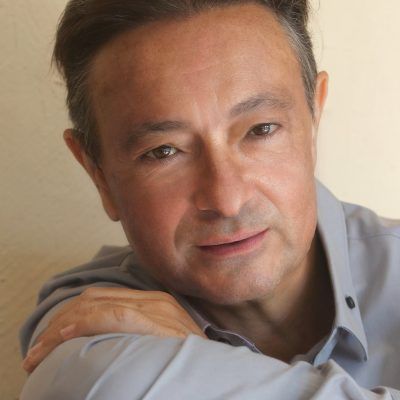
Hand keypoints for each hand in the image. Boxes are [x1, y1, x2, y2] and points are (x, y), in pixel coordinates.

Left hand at [22, 287, 206, 372]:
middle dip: (58, 323)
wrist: (218, 373)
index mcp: (152, 302)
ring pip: (97, 305)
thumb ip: (135, 334)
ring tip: (40, 354)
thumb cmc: (185, 364)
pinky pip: (114, 315)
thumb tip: (100, 344)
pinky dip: (85, 323)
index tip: (46, 342)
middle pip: (92, 299)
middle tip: (36, 352)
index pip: (99, 298)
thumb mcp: (158, 343)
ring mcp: (156, 308)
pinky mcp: (158, 322)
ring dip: (61, 328)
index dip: (67, 317)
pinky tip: (65, 337)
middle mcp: (153, 300)